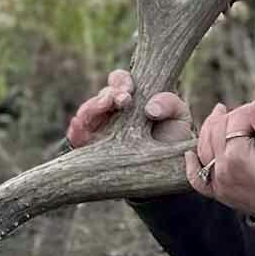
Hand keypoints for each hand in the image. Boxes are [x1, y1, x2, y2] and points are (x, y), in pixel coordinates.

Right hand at [67, 69, 192, 149]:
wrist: (167, 174)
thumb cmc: (172, 141)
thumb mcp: (179, 118)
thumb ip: (170, 103)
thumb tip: (150, 108)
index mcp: (130, 98)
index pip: (118, 81)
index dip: (121, 81)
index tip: (130, 92)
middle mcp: (111, 110)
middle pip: (101, 95)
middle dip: (109, 94)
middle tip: (123, 100)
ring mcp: (97, 128)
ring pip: (86, 112)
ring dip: (93, 107)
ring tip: (105, 107)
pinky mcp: (87, 147)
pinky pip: (75, 135)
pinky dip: (75, 129)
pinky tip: (79, 126)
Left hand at [183, 98, 254, 218]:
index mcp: (238, 157)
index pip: (235, 120)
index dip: (250, 110)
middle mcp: (222, 169)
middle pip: (216, 129)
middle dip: (232, 116)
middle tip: (249, 112)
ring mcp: (218, 183)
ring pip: (203, 147)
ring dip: (211, 128)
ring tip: (221, 114)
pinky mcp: (219, 193)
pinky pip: (196, 178)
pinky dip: (192, 164)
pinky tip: (191, 154)